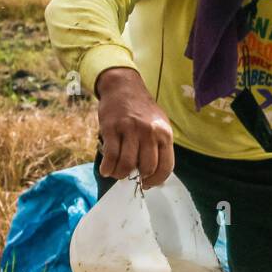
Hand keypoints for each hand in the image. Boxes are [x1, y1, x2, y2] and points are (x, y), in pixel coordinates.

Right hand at [96, 67, 173, 186]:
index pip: (166, 166)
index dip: (157, 180)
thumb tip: (154, 176)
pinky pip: (110, 155)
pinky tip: (106, 170)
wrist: (123, 87)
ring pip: (127, 164)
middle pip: (146, 167)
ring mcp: (130, 129)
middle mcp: (149, 132)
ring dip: (120, 174)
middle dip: (138, 178)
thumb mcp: (158, 125)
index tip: (148, 184)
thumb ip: (158, 147)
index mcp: (164, 133)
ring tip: (117, 173)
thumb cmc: (142, 110)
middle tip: (131, 177)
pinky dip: (107, 167)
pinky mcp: (112, 128)